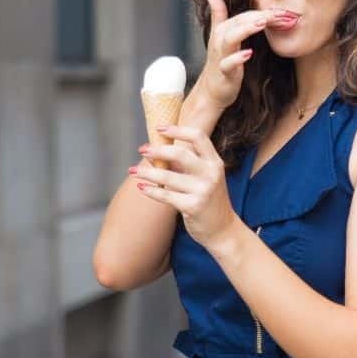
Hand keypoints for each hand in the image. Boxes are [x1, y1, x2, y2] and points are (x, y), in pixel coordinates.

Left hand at [131, 124, 239, 248]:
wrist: (223, 229)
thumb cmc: (210, 200)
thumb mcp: (204, 178)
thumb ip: (185, 165)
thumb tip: (155, 152)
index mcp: (215, 162)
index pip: (198, 137)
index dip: (177, 130)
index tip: (159, 128)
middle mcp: (211, 173)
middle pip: (180, 154)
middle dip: (157, 150)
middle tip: (142, 149)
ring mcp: (203, 190)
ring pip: (168, 176)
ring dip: (147, 172)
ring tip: (133, 171)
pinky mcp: (193, 207)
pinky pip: (166, 195)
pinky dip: (151, 191)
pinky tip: (141, 187)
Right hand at [194, 0, 281, 109]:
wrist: (211, 90)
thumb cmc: (220, 61)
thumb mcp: (219, 35)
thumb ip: (217, 12)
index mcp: (223, 30)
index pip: (244, 15)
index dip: (263, 11)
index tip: (284, 11)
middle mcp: (220, 40)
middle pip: (239, 22)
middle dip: (260, 16)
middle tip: (281, 13)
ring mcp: (221, 55)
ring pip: (230, 38)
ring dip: (246, 29)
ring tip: (262, 23)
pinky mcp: (223, 72)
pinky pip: (228, 64)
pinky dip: (237, 58)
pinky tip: (248, 53)